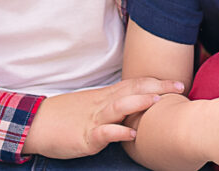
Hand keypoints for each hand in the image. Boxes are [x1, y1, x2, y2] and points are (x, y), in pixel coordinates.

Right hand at [22, 77, 183, 158]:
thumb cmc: (67, 116)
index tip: (178, 82)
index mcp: (106, 96)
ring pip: (119, 106)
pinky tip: (131, 133)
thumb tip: (136, 104)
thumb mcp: (93, 106)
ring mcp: (94, 119)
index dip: (157, 82)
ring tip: (158, 101)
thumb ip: (114, 104)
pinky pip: (103, 132)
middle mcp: (103, 104)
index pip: (135, 83)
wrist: (37, 123)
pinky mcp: (85, 136)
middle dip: (158, 87)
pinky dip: (118, 131)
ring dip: (139, 102)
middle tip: (180, 86)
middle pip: (133, 90)